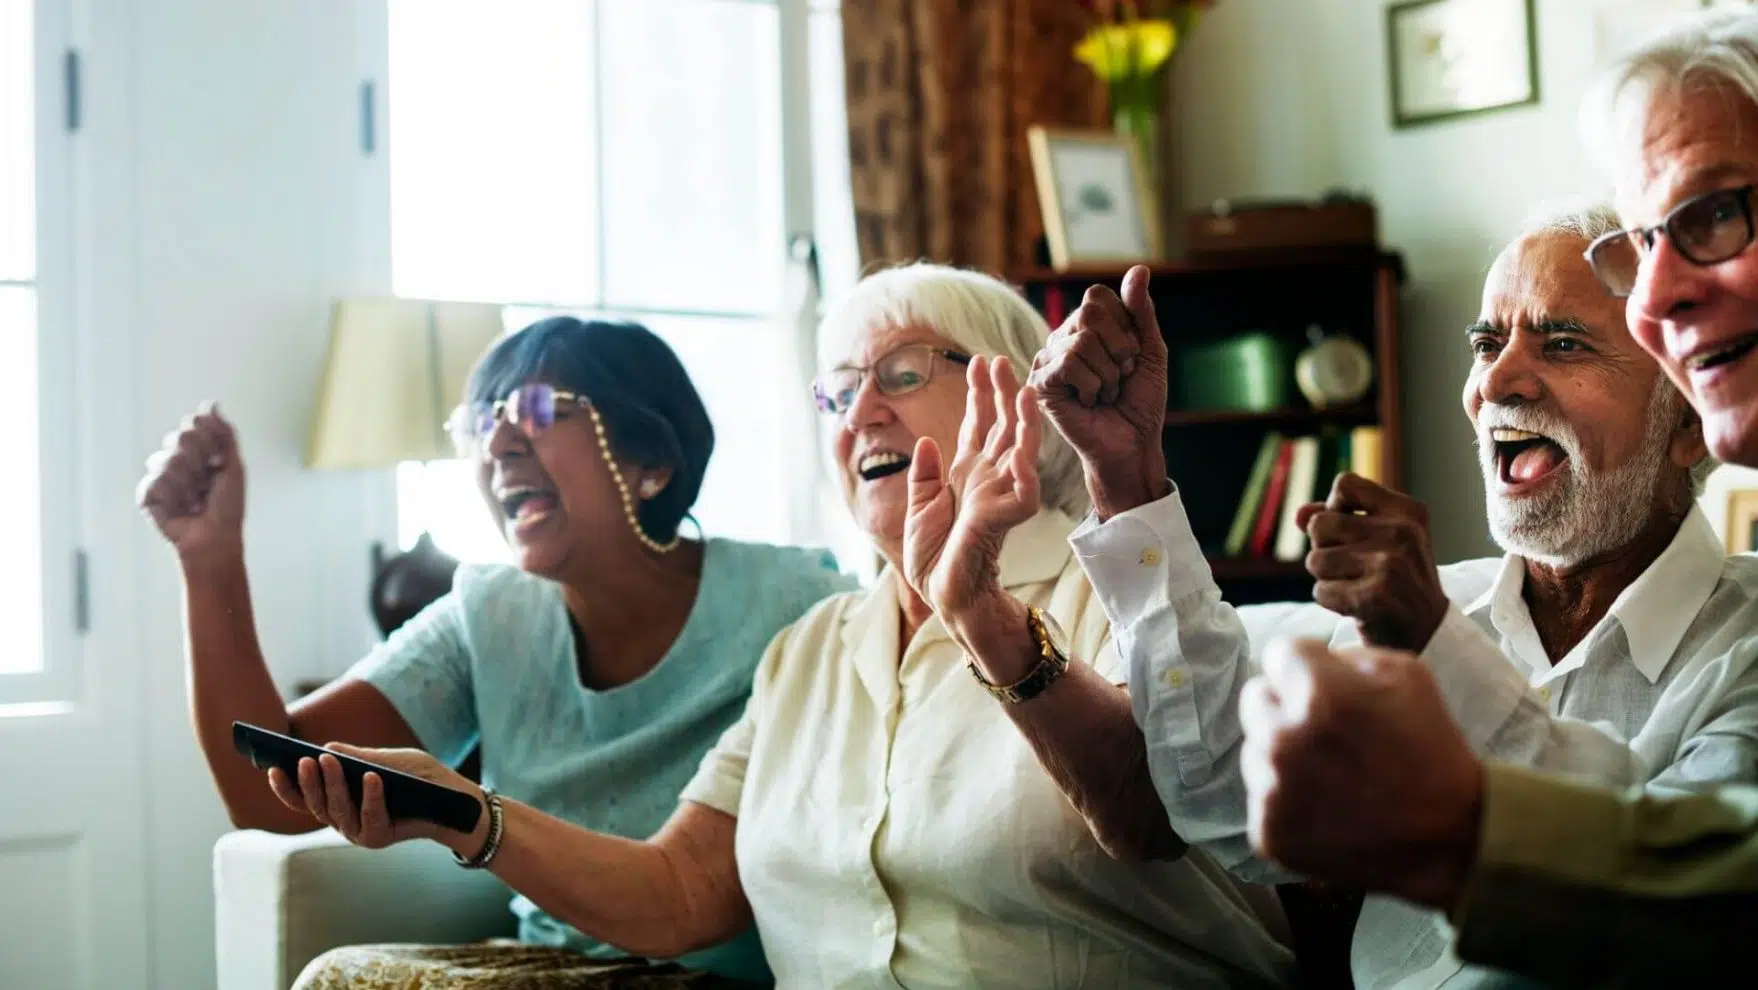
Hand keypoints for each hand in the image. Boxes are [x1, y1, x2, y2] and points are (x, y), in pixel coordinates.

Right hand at [135, 402, 246, 562]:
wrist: (216, 536)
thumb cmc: (228, 506)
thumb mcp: (233, 465)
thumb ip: (224, 433)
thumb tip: (210, 404)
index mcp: (197, 450)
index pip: (193, 423)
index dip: (208, 440)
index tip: (219, 461)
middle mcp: (176, 459)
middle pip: (179, 437)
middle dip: (199, 461)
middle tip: (208, 482)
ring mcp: (160, 476)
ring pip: (166, 460)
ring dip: (189, 483)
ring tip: (196, 499)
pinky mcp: (147, 495)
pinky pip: (155, 482)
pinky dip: (174, 497)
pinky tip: (181, 509)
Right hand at [266, 743, 487, 856]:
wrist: (452, 802)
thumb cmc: (419, 778)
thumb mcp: (390, 760)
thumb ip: (361, 757)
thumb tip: (327, 747)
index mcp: (339, 801)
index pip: (304, 798)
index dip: (286, 787)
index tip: (271, 767)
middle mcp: (343, 820)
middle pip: (316, 804)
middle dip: (308, 781)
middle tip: (304, 759)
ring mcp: (358, 832)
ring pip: (337, 811)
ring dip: (332, 785)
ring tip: (328, 760)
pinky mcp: (378, 838)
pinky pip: (369, 817)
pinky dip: (370, 796)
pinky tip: (370, 777)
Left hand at [903, 355, 1041, 622]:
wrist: (943, 593)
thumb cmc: (934, 557)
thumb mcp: (919, 508)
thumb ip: (925, 475)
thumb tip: (926, 440)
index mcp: (966, 474)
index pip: (976, 426)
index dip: (978, 395)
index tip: (978, 363)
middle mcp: (988, 478)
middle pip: (1000, 426)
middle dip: (1000, 393)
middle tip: (999, 360)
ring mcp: (1001, 494)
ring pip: (1020, 448)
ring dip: (1023, 417)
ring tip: (1023, 387)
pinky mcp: (1008, 515)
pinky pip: (1024, 486)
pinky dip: (1026, 464)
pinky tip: (1025, 439)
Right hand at [1028, 265, 1169, 518]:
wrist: (1133, 442)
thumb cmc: (1140, 400)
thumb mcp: (1150, 350)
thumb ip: (1141, 310)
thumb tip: (1138, 269)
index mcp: (1086, 325)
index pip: (1099, 297)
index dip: (1125, 327)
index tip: (1133, 357)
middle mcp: (1063, 337)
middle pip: (1088, 314)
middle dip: (1119, 349)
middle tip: (1122, 376)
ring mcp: (1048, 359)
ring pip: (1082, 341)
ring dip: (1108, 374)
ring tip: (1107, 393)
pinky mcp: (1041, 383)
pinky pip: (1069, 364)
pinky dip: (1092, 386)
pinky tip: (1090, 402)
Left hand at [1240, 638, 1483, 910]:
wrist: (1450, 835)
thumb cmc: (1430, 749)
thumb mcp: (1407, 674)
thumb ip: (1346, 655)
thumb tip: (1310, 659)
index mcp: (1317, 694)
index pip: (1277, 654)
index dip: (1305, 664)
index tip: (1322, 681)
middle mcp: (1283, 739)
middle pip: (1255, 698)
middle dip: (1285, 704)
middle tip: (1324, 728)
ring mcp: (1272, 790)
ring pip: (1255, 749)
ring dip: (1283, 753)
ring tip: (1330, 772)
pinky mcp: (1269, 831)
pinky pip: (1262, 798)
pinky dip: (1287, 800)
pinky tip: (1326, 806)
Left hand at [1294, 473, 1446, 651]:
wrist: (1428, 632)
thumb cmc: (1396, 580)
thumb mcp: (1380, 539)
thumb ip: (1337, 519)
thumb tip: (1299, 514)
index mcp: (1407, 511)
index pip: (1345, 484)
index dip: (1332, 507)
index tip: (1345, 529)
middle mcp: (1402, 532)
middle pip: (1320, 524)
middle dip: (1324, 548)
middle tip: (1351, 566)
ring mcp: (1390, 564)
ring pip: (1315, 560)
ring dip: (1326, 578)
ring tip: (1355, 586)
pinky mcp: (1375, 596)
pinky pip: (1320, 591)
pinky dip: (1330, 601)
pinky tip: (1356, 606)